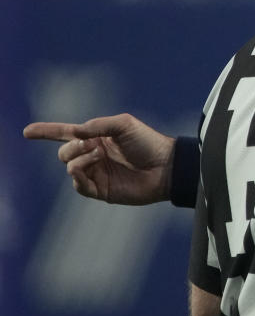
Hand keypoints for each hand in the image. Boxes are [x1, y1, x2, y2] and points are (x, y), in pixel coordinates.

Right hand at [23, 113, 175, 204]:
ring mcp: (96, 173)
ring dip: (79, 158)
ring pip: (69, 167)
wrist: (165, 167)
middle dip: (71, 147)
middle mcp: (94, 155)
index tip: (27, 132)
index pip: (67, 134)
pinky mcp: (100, 190)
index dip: (46, 132)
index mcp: (98, 137)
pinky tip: (92, 164)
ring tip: (98, 154)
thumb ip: (98, 125)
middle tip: (90, 144)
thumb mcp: (124, 124)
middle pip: (64, 152)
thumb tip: (73, 131)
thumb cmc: (148, 142)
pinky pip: (78, 184)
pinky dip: (79, 174)